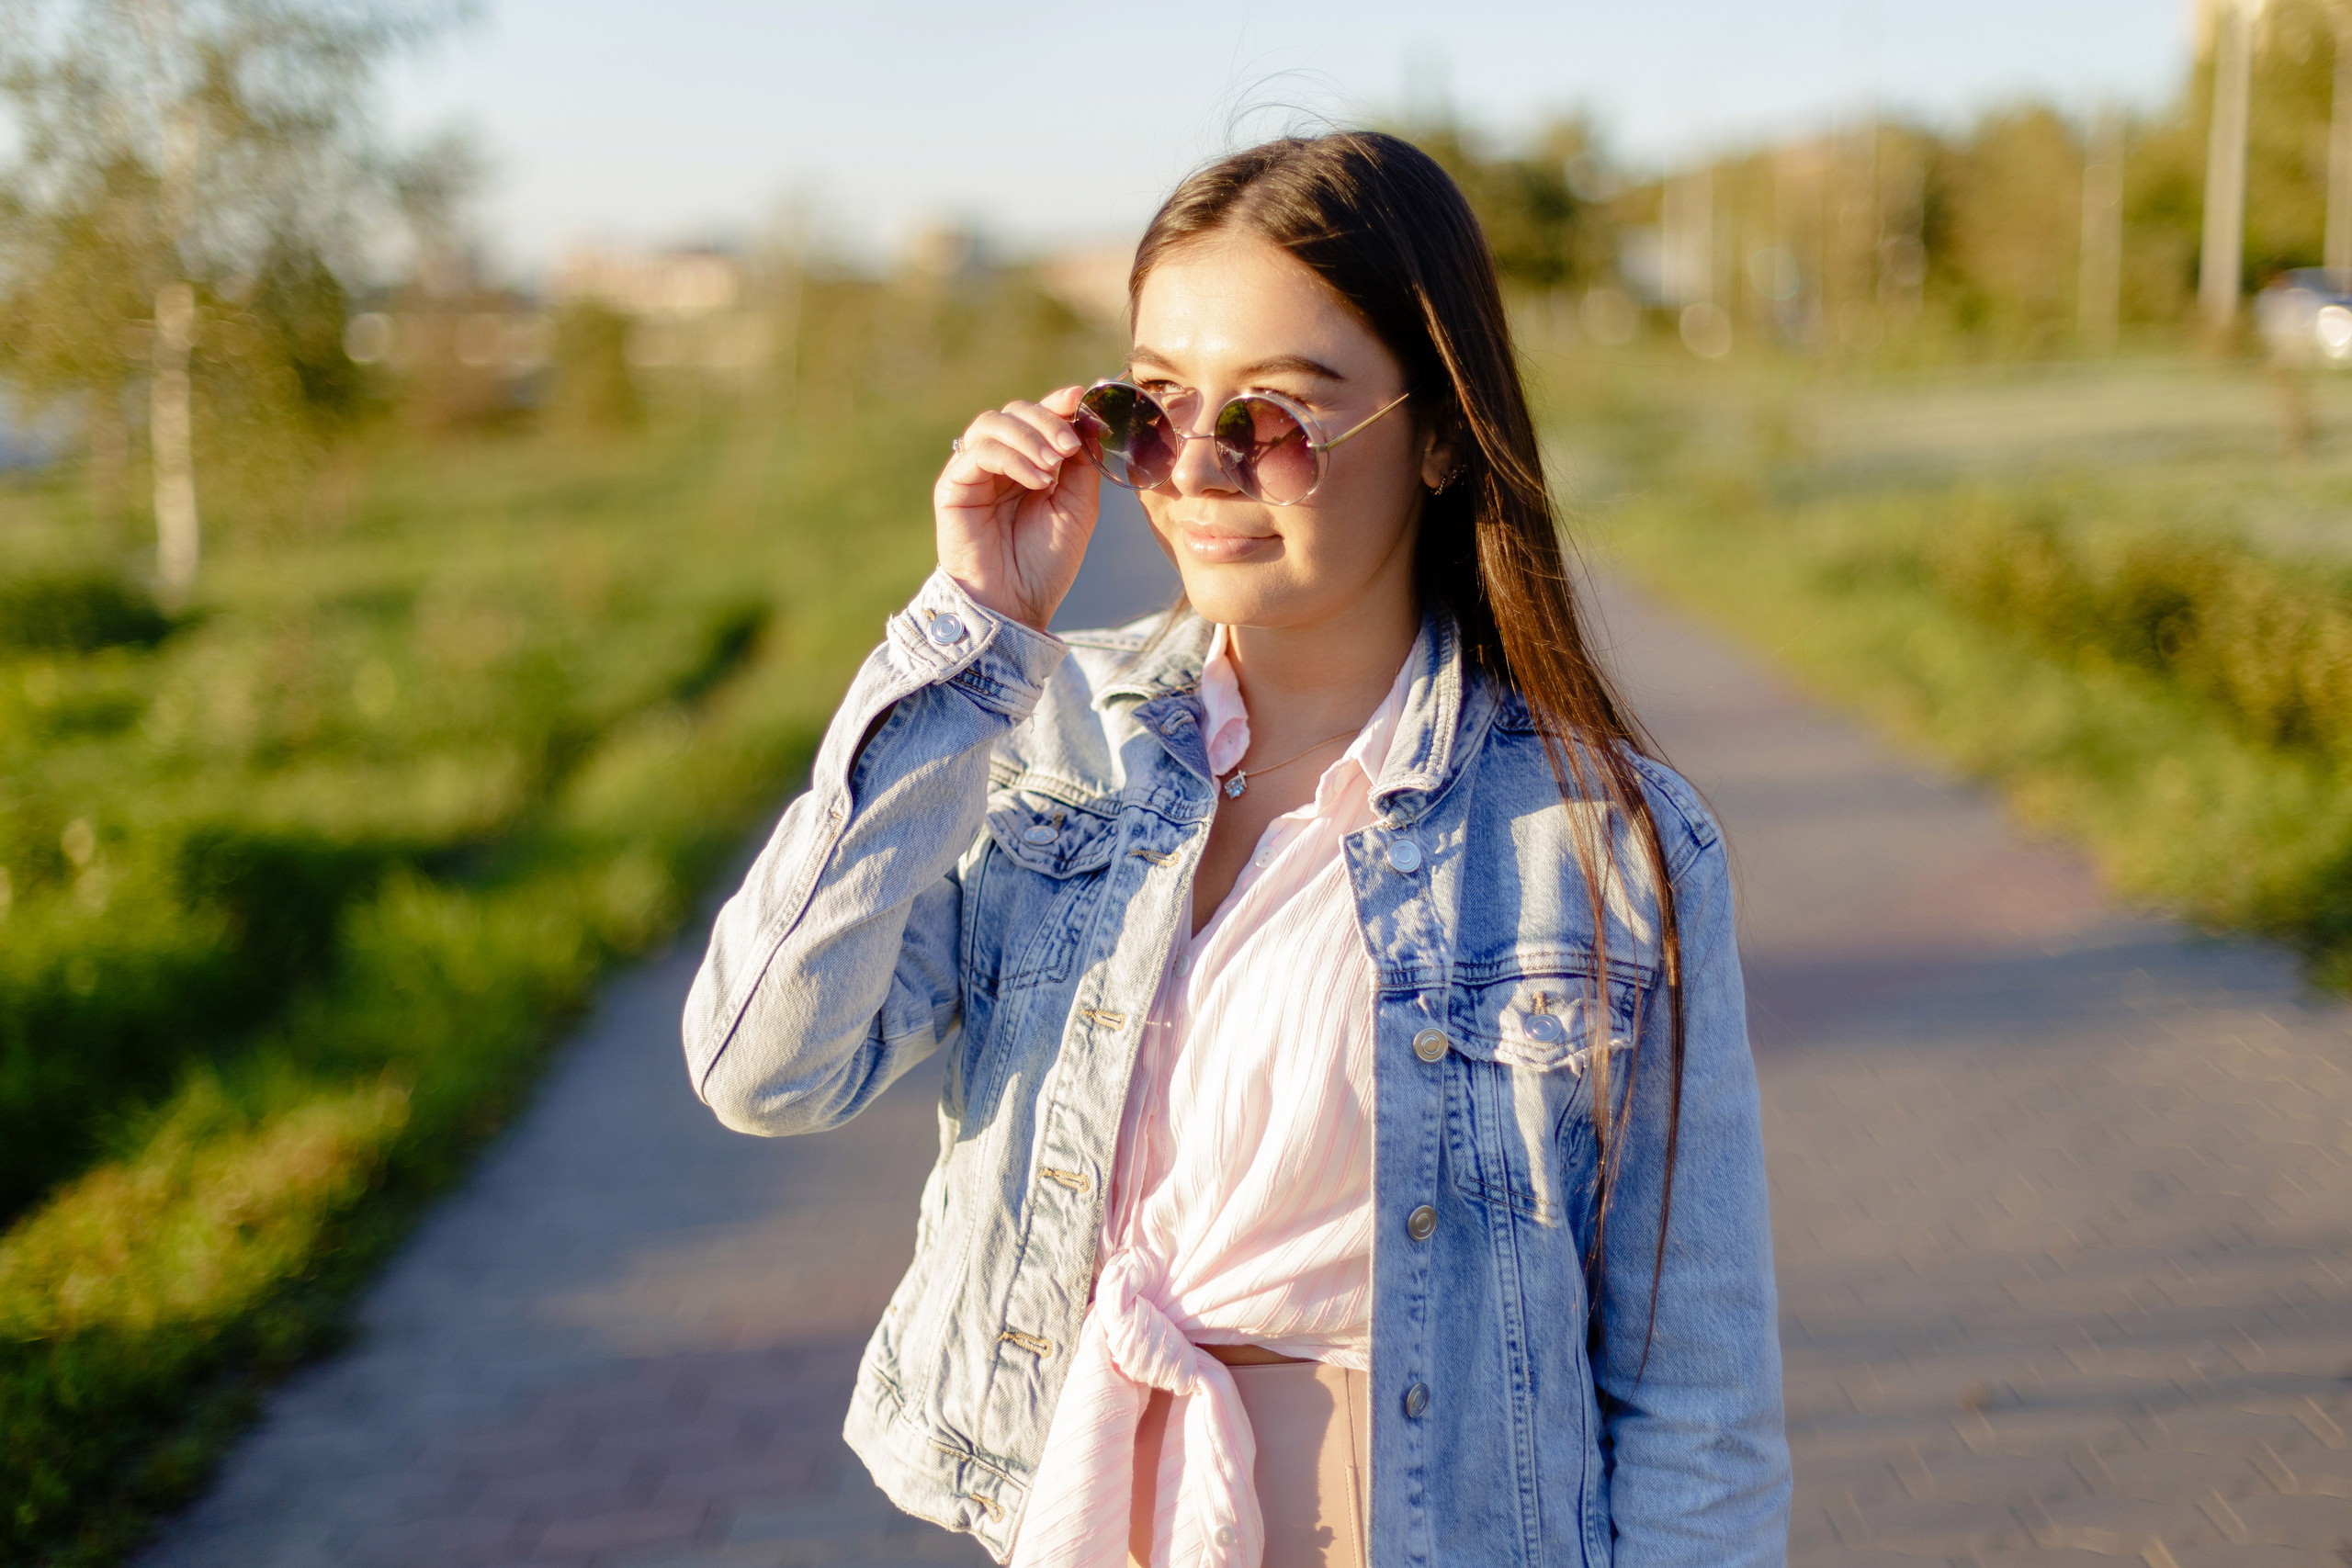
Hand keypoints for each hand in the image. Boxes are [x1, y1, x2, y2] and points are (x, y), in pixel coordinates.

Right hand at [933, 386, 1100, 631]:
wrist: (1013, 606)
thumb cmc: (1045, 564)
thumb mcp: (1077, 507)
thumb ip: (1082, 463)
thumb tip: (1089, 418)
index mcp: (1029, 464)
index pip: (1040, 417)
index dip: (1061, 403)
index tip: (1085, 397)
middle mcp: (1000, 463)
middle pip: (1016, 412)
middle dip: (1048, 420)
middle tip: (1069, 446)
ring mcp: (975, 472)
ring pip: (993, 422)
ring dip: (1029, 435)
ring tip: (1053, 465)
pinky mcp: (954, 485)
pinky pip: (979, 451)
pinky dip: (1010, 456)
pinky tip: (1036, 481)